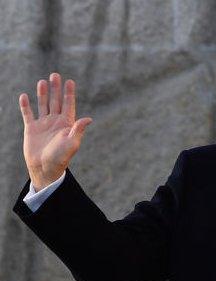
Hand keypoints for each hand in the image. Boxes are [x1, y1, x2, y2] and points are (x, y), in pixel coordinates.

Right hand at [19, 72, 91, 189]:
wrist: (45, 168)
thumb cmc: (61, 157)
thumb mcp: (72, 143)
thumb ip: (78, 129)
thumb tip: (89, 118)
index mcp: (67, 124)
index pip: (68, 105)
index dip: (69, 93)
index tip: (70, 81)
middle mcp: (55, 122)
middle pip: (55, 101)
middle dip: (56, 89)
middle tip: (55, 75)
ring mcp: (43, 124)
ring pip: (43, 105)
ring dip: (42, 93)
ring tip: (42, 82)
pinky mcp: (31, 128)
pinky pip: (28, 114)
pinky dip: (25, 105)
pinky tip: (24, 96)